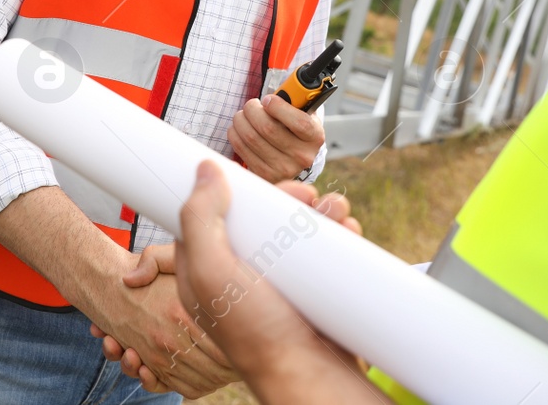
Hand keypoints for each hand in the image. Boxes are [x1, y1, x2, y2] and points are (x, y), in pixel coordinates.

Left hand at [100, 172, 365, 391]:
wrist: (309, 375)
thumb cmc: (256, 335)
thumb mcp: (212, 273)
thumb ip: (200, 219)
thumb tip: (205, 171)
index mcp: (206, 270)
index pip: (212, 214)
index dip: (236, 192)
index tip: (261, 185)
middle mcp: (240, 274)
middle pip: (260, 217)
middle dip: (288, 199)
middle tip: (307, 197)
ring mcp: (277, 283)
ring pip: (296, 230)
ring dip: (320, 212)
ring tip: (335, 212)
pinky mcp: (310, 290)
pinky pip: (323, 251)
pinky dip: (337, 235)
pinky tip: (347, 230)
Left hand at [228, 94, 324, 181]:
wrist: (293, 156)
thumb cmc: (294, 126)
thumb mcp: (302, 113)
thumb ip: (294, 100)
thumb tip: (280, 89)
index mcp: (315, 137)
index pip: (299, 122)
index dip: (278, 107)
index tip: (267, 99)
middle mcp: (302, 156)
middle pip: (268, 128)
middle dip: (252, 109)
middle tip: (251, 105)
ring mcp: (283, 168)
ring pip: (251, 138)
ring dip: (240, 120)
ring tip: (243, 115)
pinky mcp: (264, 174)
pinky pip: (242, 149)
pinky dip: (235, 134)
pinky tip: (238, 128)